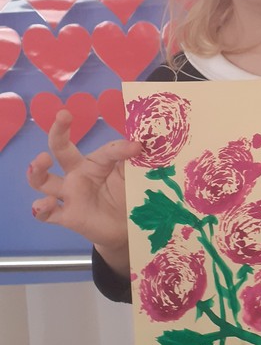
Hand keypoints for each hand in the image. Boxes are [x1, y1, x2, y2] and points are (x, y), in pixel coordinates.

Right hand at [27, 110, 141, 267]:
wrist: (124, 229)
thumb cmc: (125, 196)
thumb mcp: (130, 177)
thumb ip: (131, 161)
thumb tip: (139, 143)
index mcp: (95, 162)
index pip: (106, 150)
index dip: (122, 148)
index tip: (137, 147)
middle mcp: (77, 174)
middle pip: (61, 150)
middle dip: (58, 132)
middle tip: (62, 116)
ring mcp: (69, 195)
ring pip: (42, 180)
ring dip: (37, 170)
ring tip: (41, 160)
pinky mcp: (67, 217)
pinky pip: (46, 214)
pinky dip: (41, 209)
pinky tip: (46, 203)